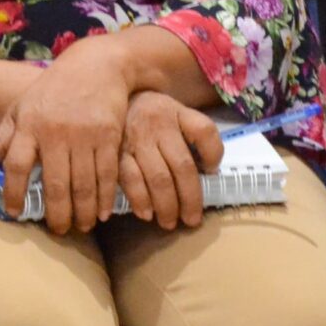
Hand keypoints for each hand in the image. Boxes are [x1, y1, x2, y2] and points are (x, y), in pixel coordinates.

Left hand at [0, 39, 132, 233]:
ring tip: (81, 227)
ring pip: (83, 185)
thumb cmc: (52, 90)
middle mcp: (55, 132)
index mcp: (29, 125)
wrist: (95, 65)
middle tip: (59, 231)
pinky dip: (105, 198)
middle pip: (54, 184)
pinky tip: (102, 213)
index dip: (13, 192)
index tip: (14, 212)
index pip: (16, 166)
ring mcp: (84, 134)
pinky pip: (107, 175)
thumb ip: (0, 139)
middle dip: (57, 214)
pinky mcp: (109, 135)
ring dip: (83, 212)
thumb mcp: (22, 108)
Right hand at [115, 93, 223, 230]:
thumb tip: (208, 172)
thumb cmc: (151, 115)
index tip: (211, 172)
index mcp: (177, 113)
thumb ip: (194, 135)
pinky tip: (146, 214)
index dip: (213, 155)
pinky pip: (130, 180)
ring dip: (166, 205)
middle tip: (191, 220)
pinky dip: (140, 200)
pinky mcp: (116, 153)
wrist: (112, 103)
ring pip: (158, 178)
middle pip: (182, 166)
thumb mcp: (176, 113)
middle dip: (190, 198)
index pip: (204, 131)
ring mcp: (136, 139)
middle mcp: (158, 124)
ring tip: (169, 222)